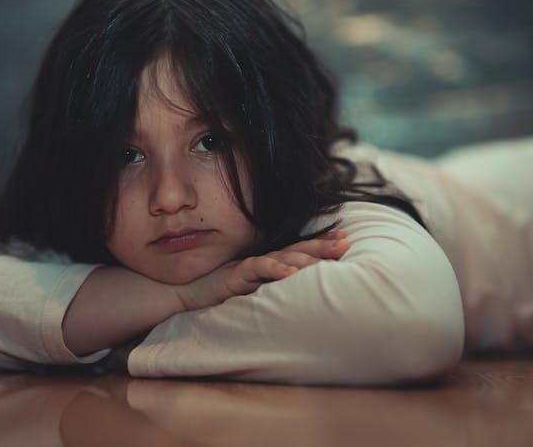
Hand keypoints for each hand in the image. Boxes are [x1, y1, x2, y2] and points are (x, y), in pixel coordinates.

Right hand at [176, 231, 349, 310]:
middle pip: (297, 249)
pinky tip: (291, 273)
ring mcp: (249, 266)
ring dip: (307, 256)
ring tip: (329, 257)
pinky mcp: (235, 274)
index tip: (345, 237)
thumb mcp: (251, 290)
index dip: (321, 243)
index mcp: (268, 264)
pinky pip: (258, 269)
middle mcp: (262, 261)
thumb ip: (269, 287)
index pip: (300, 250)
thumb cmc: (217, 293)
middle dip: (323, 244)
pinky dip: (275, 270)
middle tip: (346, 241)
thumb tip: (296, 293)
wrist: (186, 294)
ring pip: (283, 257)